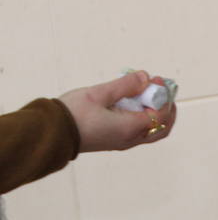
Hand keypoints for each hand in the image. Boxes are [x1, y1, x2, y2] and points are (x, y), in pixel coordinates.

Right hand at [60, 71, 177, 151]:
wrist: (49, 133)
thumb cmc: (71, 113)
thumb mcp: (98, 94)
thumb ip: (125, 85)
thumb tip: (146, 77)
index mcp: (130, 128)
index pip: (160, 113)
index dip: (163, 96)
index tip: (157, 79)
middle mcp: (130, 139)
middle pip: (162, 127)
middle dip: (166, 107)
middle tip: (160, 89)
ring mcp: (123, 142)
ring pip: (152, 131)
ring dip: (156, 113)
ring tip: (147, 94)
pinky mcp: (115, 142)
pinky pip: (139, 132)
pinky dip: (144, 118)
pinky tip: (133, 103)